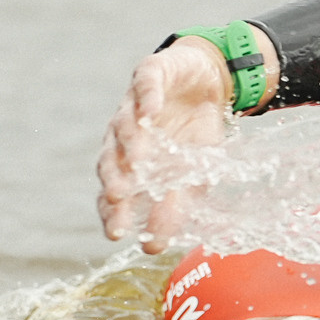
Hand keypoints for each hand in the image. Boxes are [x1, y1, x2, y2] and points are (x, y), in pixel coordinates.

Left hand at [95, 36, 238, 251]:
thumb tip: (158, 245)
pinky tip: (153, 113)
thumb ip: (175, 204)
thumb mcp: (193, 173)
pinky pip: (145, 86)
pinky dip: (148, 99)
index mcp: (130, 165)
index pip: (114, 192)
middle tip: (118, 199)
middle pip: (111, 160)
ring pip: (123, 124)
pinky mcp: (150, 74)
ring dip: (130, 142)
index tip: (117, 235)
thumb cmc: (195, 132)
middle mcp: (124, 137)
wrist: (208, 80)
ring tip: (138, 162)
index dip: (113, 212)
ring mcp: (134, 105)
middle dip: (115, 180)